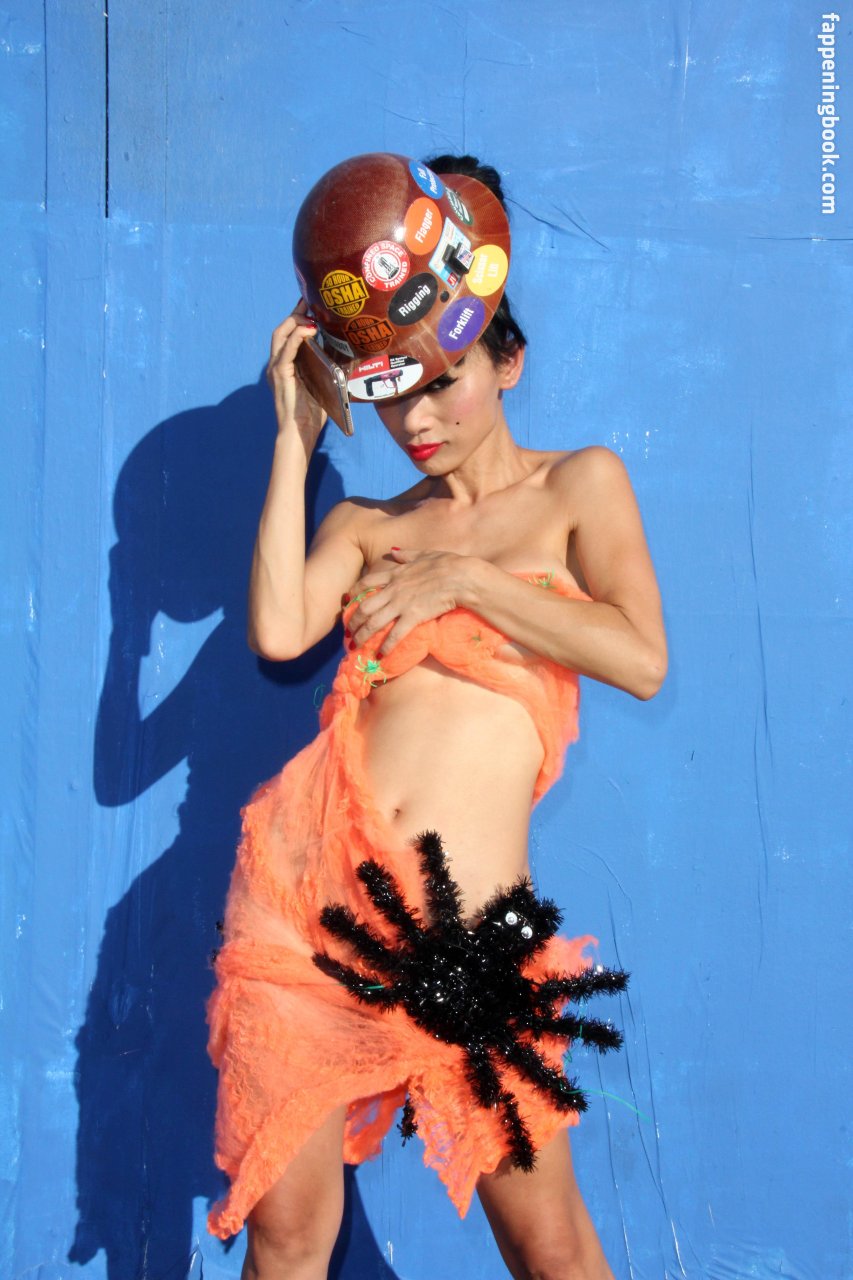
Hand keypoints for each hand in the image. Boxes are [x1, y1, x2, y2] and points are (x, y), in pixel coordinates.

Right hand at [266, 301, 327, 452]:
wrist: (299, 433)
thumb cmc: (311, 415)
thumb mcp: (323, 385)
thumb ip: (328, 369)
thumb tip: (346, 354)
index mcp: (286, 366)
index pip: (288, 336)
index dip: (298, 319)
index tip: (311, 306)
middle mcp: (277, 364)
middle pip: (282, 330)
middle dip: (295, 313)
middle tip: (309, 302)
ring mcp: (276, 368)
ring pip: (281, 334)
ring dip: (295, 320)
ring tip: (310, 312)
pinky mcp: (280, 374)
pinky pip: (287, 349)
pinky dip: (297, 336)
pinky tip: (309, 329)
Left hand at [345, 548, 472, 654]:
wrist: (461, 577)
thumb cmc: (447, 564)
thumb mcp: (423, 554)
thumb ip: (406, 554)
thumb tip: (394, 550)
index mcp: (395, 574)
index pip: (366, 582)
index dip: (353, 592)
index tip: (346, 601)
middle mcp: (393, 590)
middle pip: (364, 607)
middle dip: (353, 621)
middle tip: (347, 631)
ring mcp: (402, 604)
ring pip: (374, 623)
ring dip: (362, 636)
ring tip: (355, 646)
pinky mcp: (413, 617)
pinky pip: (395, 635)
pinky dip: (386, 646)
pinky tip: (380, 655)